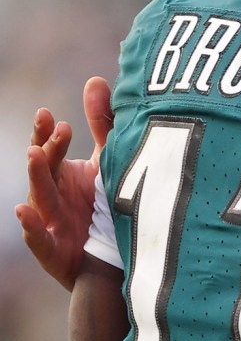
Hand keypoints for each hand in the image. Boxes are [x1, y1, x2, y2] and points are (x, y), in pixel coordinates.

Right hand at [13, 76, 113, 290]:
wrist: (116, 262)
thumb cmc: (106, 207)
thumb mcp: (106, 162)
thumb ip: (101, 124)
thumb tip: (94, 79)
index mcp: (61, 174)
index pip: (48, 149)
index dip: (45, 133)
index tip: (47, 113)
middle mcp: (52, 197)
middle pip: (44, 170)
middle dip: (45, 149)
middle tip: (50, 128)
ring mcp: (52, 224)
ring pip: (40, 199)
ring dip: (36, 176)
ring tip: (34, 155)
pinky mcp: (55, 253)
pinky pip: (40, 240)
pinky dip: (31, 227)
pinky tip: (23, 211)